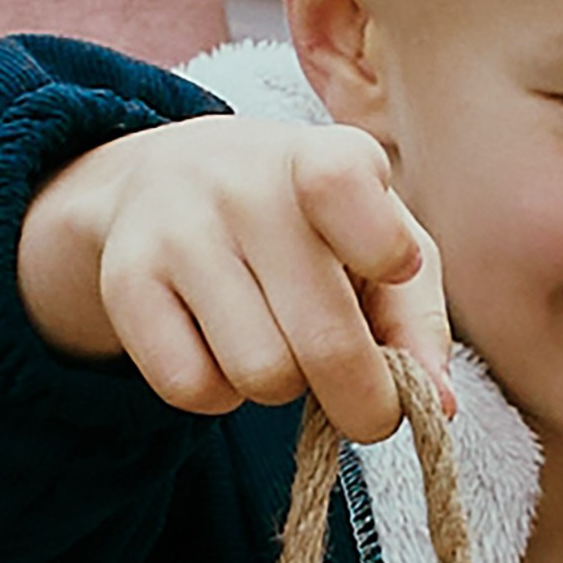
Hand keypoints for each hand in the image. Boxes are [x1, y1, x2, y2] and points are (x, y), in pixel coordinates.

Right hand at [16, 115, 452, 442]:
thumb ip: (418, 322)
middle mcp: (241, 183)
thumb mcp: (380, 246)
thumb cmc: (310, 227)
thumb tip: (437, 407)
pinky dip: (221, 395)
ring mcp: (176, 230)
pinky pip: (193, 389)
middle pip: (325, 344)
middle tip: (366, 404)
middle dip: (362, 400)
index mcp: (319, 156)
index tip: (393, 268)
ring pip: (261, 376)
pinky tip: (222, 352)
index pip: (343, 188)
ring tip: (280, 346)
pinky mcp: (126, 281)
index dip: (384, 249)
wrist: (170, 180)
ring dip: (283, 389)